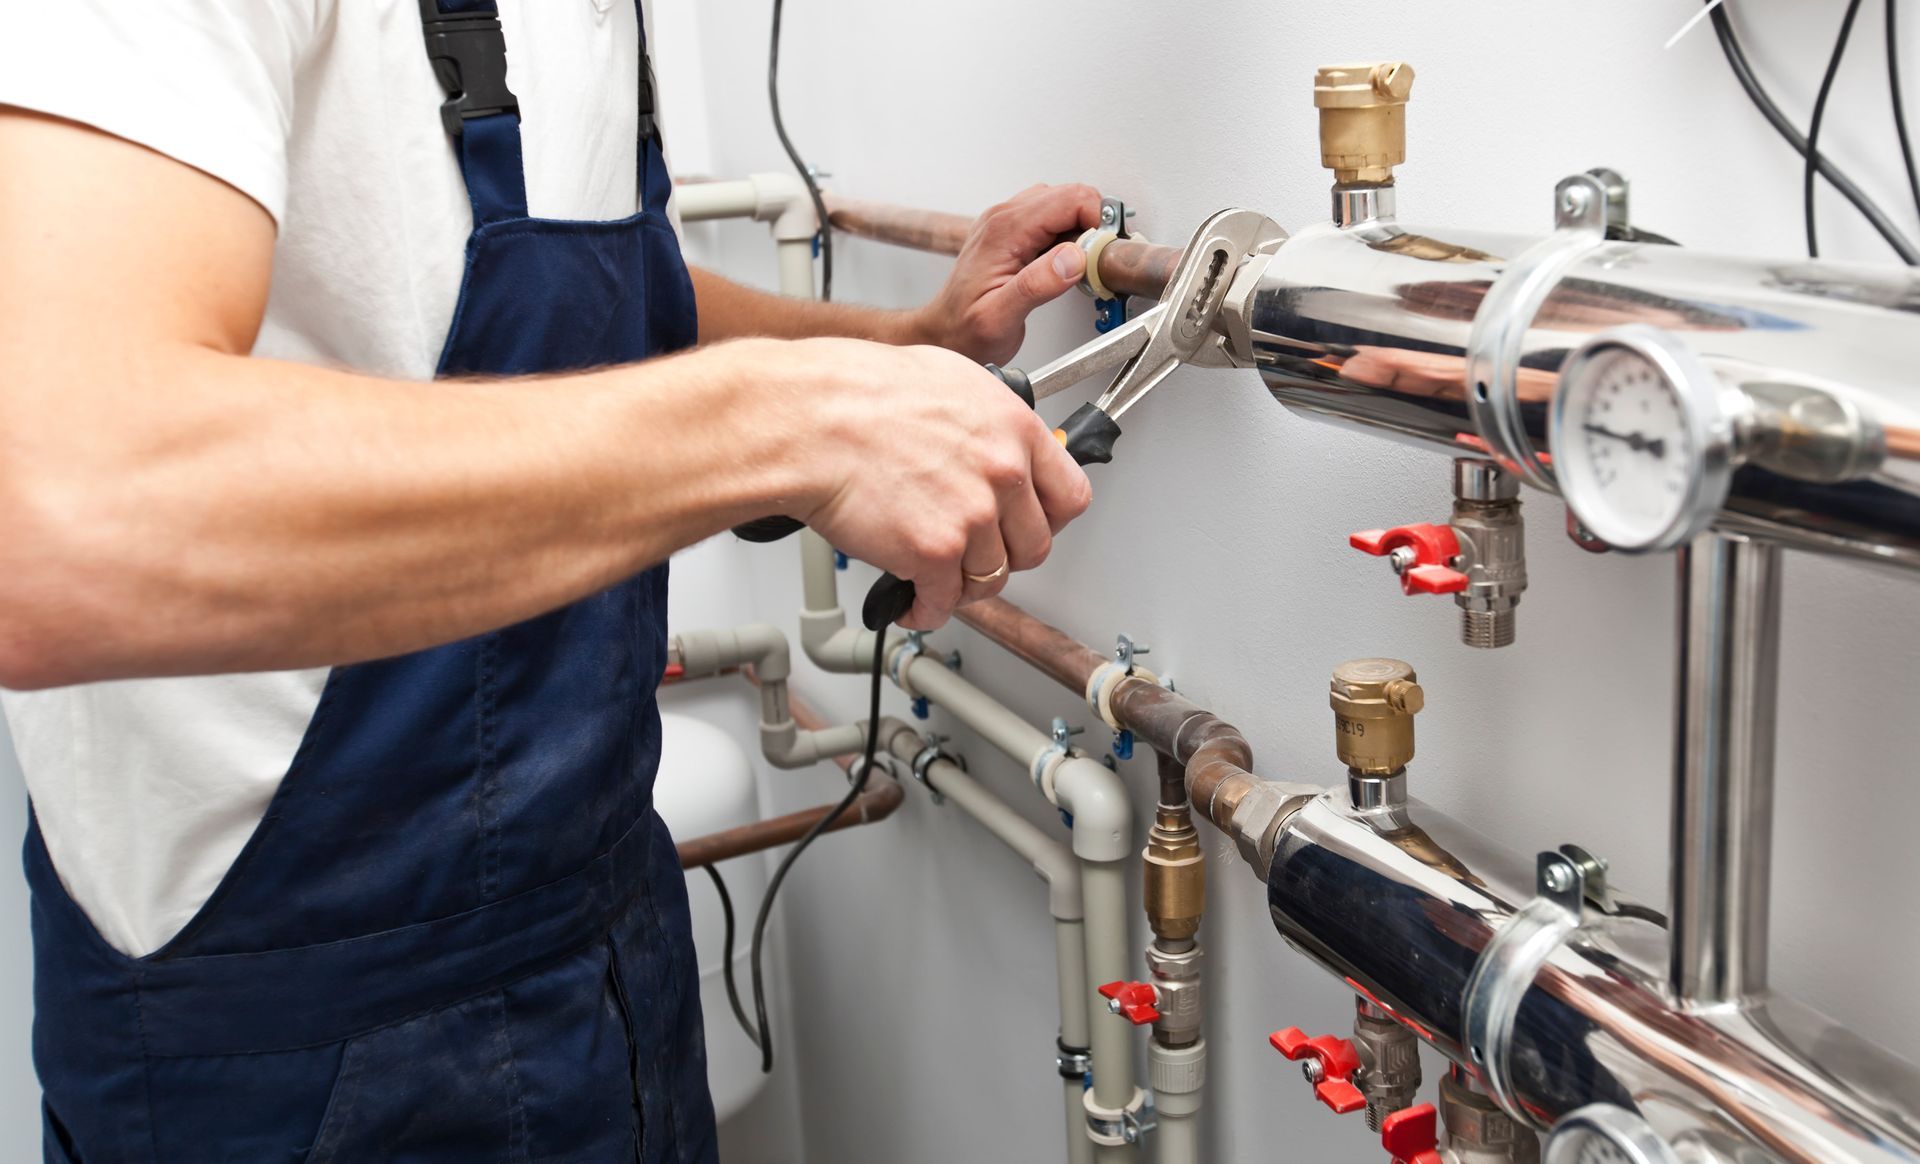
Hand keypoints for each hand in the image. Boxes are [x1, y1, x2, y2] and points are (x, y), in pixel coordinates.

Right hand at [780, 338, 1093, 628]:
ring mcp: (972, 517)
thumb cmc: (857, 393)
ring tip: (938, 577)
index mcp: (1013, 428)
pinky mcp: (934, 553)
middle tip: (976, 554)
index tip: (1028, 526)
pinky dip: (927, 609)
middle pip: (1034, 547)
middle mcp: (1003, 473)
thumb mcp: (946, 380)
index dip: (1047, 519)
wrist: (810, 420)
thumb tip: (990, 444)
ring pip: (990, 580)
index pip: (1070, 496)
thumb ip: (984, 422)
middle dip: (1003, 557)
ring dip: (963, 585)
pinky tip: (913, 601)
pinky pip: (944, 603)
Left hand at [909, 184, 1103, 365]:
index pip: (1069, 200)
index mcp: (1004, 231)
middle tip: (1092, 265)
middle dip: (1093, 227)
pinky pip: (1052, 218)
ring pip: (1063, 204)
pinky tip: (1064, 264)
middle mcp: (1004, 218)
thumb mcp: (999, 318)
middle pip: (1070, 196)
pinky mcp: (1013, 232)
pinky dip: (1068, 236)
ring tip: (1078, 267)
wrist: (944, 333)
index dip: (1096, 223)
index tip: (1099, 255)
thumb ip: (1037, 285)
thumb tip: (1073, 258)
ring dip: (1081, 231)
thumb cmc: (964, 329)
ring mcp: (1007, 222)